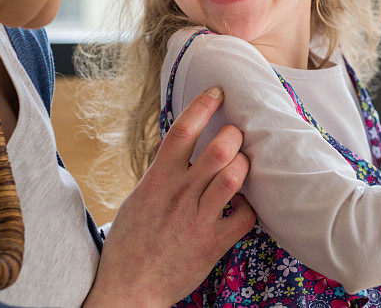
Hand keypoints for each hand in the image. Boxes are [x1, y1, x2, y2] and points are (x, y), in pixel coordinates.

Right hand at [84, 87, 255, 306]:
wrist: (128, 289)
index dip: (203, 105)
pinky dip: (251, 206)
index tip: (218, 92)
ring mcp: (198, 219)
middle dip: (235, 135)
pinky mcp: (214, 244)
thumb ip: (163, 174)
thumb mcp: (138, 199)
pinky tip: (245, 205)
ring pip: (235, 176)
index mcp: (158, 180)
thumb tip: (182, 148)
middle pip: (220, 148)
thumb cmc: (130, 244)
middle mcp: (180, 195)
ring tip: (243, 165)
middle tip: (236, 137)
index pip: (182, 131)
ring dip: (245, 165)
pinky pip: (246, 216)